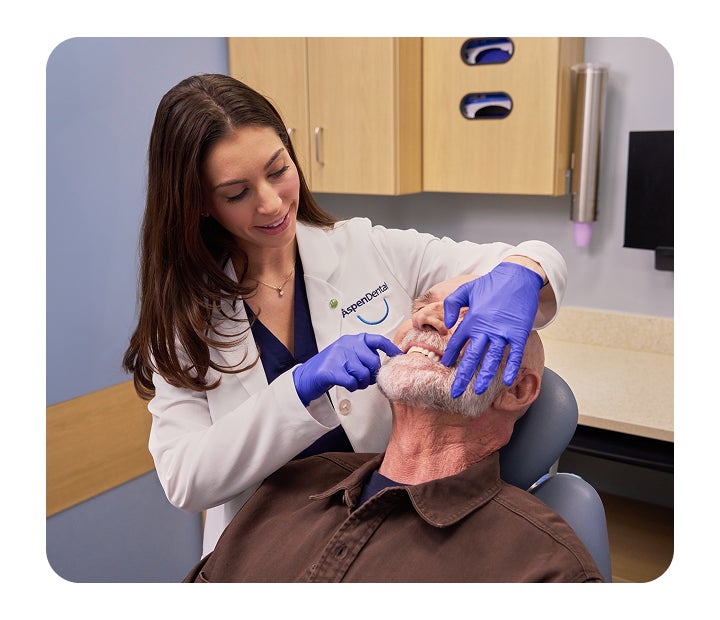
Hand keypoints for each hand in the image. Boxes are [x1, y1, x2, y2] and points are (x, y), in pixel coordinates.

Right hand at [293, 333, 402, 405]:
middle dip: (372, 374)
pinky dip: (352, 387)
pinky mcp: (331, 370)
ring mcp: (338, 356)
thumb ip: (365, 355)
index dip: (390, 348)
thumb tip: (386, 363)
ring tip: (355, 382)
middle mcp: (346, 345)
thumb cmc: (331, 367)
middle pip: (373, 361)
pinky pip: (352, 382)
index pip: (376, 340)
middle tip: (366, 379)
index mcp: (353, 340)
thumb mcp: (349, 354)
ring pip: (363, 373)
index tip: (398, 356)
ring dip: (361, 382)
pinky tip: (347, 384)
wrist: (307, 376)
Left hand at [440, 262, 543, 396]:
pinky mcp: (520, 333)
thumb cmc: (491, 283)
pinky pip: (515, 354)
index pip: (457, 342)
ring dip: (485, 377)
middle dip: (463, 376)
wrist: (518, 276)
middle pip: (472, 357)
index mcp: (472, 319)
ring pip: (492, 359)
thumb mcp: (466, 289)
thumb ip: (452, 304)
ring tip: (478, 391)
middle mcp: (486, 329)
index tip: (444, 367)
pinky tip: (507, 381)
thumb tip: (448, 324)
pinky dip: (511, 368)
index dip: (450, 356)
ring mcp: (504, 332)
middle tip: (455, 393)